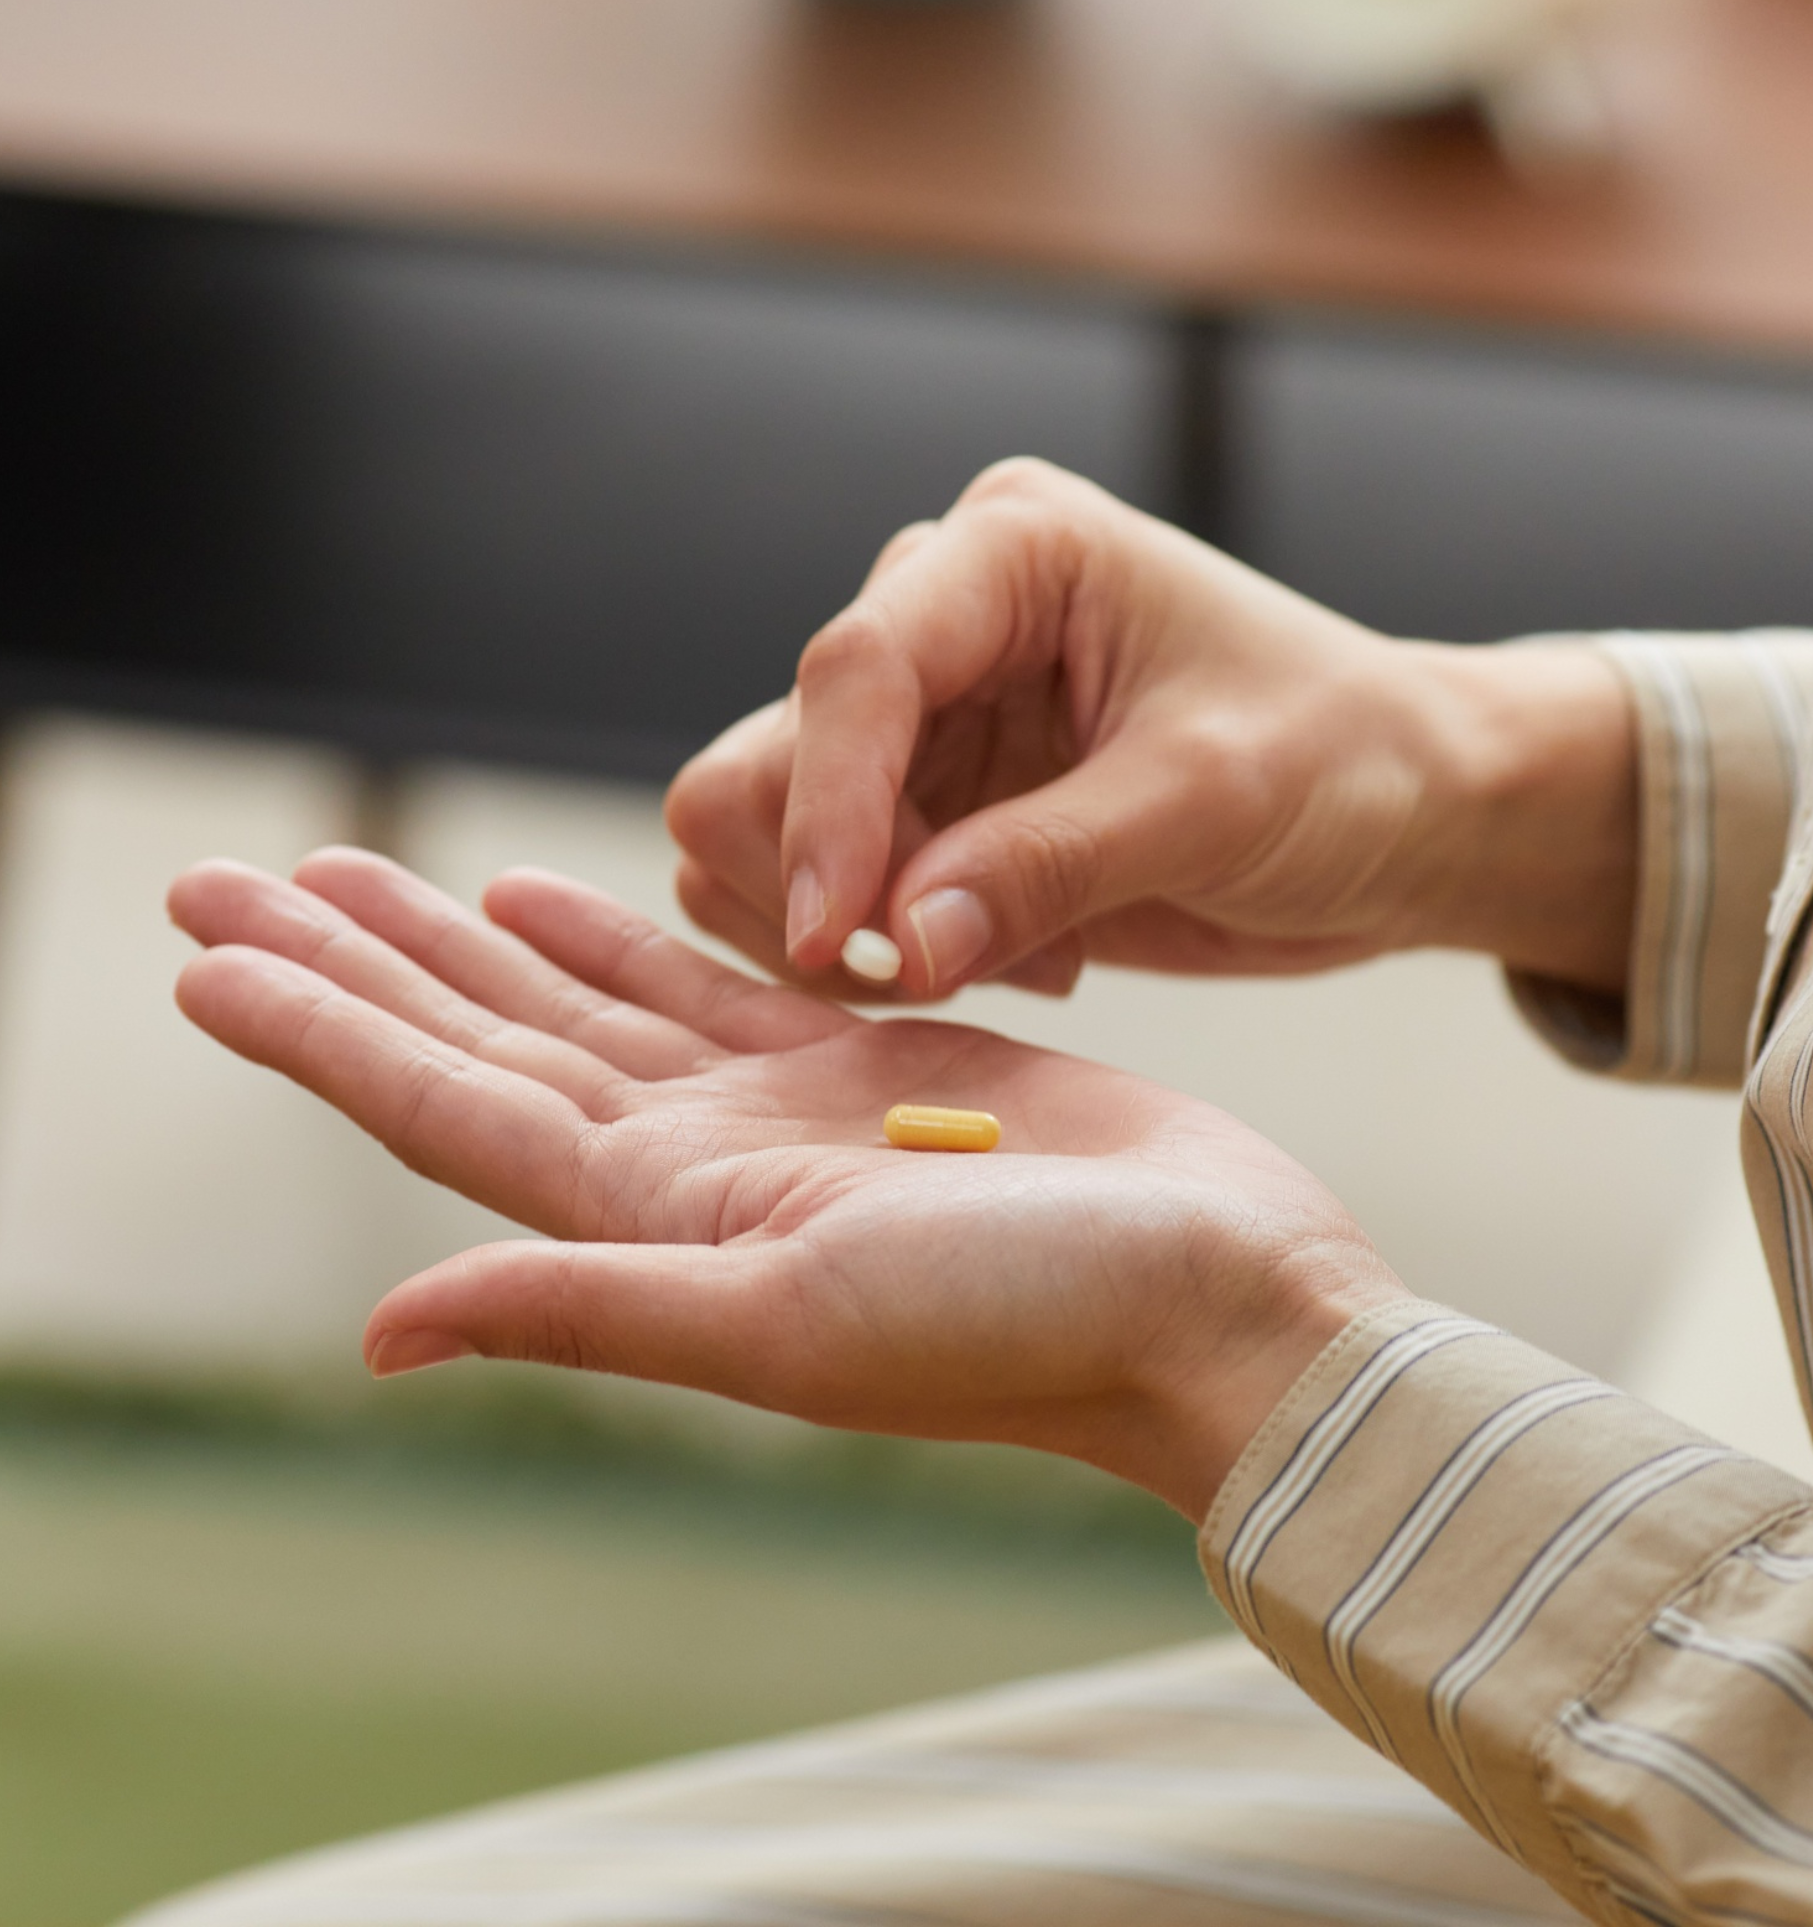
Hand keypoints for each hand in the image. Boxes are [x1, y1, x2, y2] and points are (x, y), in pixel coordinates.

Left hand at [168, 849, 1404, 1521]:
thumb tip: (382, 1334)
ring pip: (581, 1001)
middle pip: (485, 1040)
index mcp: (664, 1224)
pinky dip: (619, 936)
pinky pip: (705, 983)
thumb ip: (589, 1307)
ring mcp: (778, 1115)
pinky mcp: (867, 1061)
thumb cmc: (1033, 1321)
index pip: (446, 1108)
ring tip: (367, 869)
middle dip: (357, 956)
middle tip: (231, 872)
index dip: (321, 1030)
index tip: (207, 952)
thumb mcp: (793, 1326)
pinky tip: (558, 896)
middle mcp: (698, 1172)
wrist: (1214, 1295)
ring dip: (467, 938)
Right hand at [667, 458, 1637, 1002]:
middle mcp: (944, 620)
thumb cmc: (1342, 759)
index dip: (827, 810)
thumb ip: (1048, 866)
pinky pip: (828, 894)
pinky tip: (1016, 956)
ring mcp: (928, 722)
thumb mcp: (1209, 801)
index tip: (840, 940)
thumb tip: (897, 945)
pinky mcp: (933, 811)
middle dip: (826, 880)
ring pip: (767, 830)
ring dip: (849, 929)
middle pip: (772, 752)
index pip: (858, 669)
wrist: (1407, 816)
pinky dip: (883, 955)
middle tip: (938, 965)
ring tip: (1006, 958)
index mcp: (1012, 556)